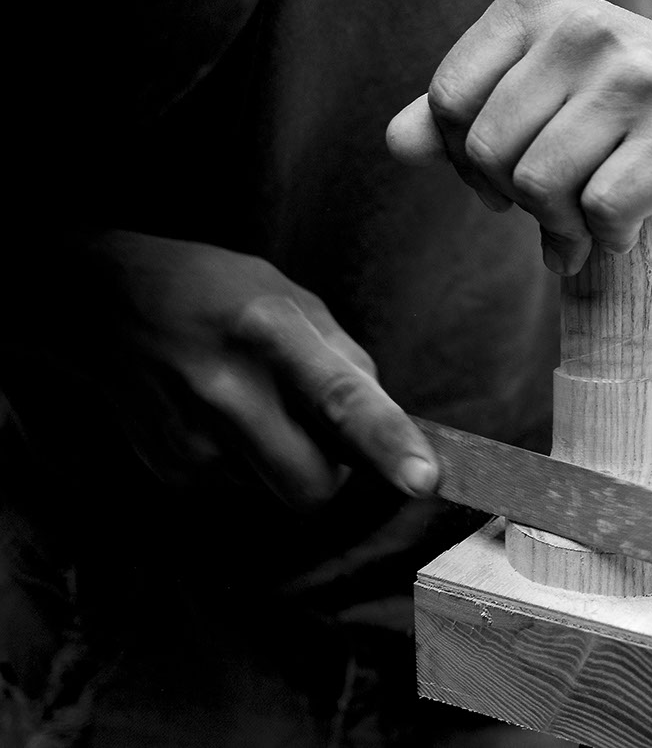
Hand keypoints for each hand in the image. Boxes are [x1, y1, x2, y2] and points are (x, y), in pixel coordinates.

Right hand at [8, 232, 437, 508]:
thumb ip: (345, 360)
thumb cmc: (212, 291)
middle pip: (315, 485)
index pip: (340, 398)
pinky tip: (220, 418)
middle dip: (335, 474)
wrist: (96, 305)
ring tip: (255, 407)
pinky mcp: (171, 470)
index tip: (424, 479)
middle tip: (318, 429)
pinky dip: (248, 464)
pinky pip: (241, 489)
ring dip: (287, 464)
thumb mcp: (291, 297)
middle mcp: (229, 393)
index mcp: (271, 332)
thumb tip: (387, 423)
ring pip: (278, 492)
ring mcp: (193, 440)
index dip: (387, 442)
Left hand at [385, 0, 651, 273]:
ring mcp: (641, 81)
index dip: (463, 159)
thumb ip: (467, 110)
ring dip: (560, 228)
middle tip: (548, 211)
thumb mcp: (540, 85)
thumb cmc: (620, 99)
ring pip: (542, 184)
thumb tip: (399, 143)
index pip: (451, 101)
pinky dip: (606, 239)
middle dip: (514, 199)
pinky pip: (602, 211)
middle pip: (493, 150)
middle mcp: (588, 32)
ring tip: (583, 229)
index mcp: (537, 9)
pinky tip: (623, 228)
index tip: (499, 179)